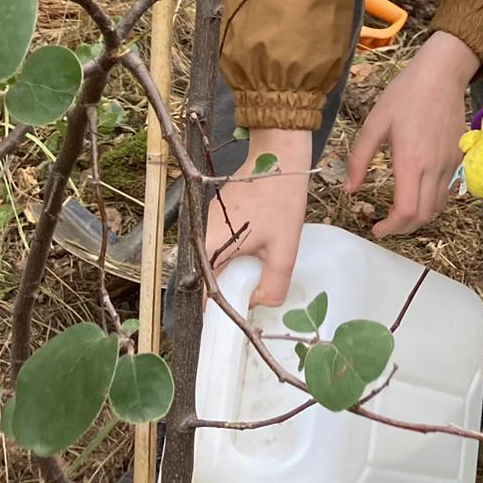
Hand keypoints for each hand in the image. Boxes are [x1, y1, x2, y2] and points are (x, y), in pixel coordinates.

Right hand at [204, 126, 312, 307]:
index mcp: (209, 248)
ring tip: (254, 274)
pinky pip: (218, 246)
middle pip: (204, 278)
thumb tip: (260, 303)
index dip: (211, 313)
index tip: (225, 323)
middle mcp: (199, 237)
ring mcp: (205, 224)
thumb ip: (273, 284)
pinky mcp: (215, 216)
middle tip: (248, 299)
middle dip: (225, 292)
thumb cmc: (280, 200)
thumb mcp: (284, 249)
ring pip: (212, 262)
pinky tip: (255, 253)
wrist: (277, 158)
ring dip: (231, 272)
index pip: (198, 293)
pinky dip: (232, 255)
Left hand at [345, 30, 480, 236]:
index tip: (376, 228)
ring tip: (399, 212)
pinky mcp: (458, 158)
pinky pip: (446, 191)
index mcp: (411, 161)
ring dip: (418, 217)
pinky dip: (432, 203)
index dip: (391, 227)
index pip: (406, 210)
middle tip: (385, 224)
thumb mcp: (375, 123)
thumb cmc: (405, 94)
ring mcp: (450, 164)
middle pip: (423, 215)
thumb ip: (359, 159)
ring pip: (438, 207)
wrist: (442, 74)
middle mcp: (434, 168)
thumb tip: (348, 189)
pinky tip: (417, 192)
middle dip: (403, 228)